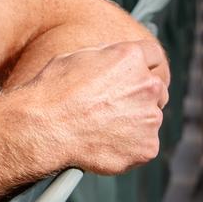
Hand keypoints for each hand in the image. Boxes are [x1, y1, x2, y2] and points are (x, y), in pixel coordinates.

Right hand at [14, 40, 169, 175]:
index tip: (137, 73)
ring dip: (134, 120)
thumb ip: (106, 57)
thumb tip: (114, 59)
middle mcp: (147, 85)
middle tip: (113, 103)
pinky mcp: (148, 146)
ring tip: (101, 125)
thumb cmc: (53, 90)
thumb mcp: (75, 57)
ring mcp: (150, 118)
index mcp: (130, 58)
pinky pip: (143, 143)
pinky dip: (129, 144)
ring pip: (149, 117)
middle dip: (140, 94)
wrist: (45, 127)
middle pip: (157, 88)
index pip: (153, 54)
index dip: (144, 63)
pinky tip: (104, 140)